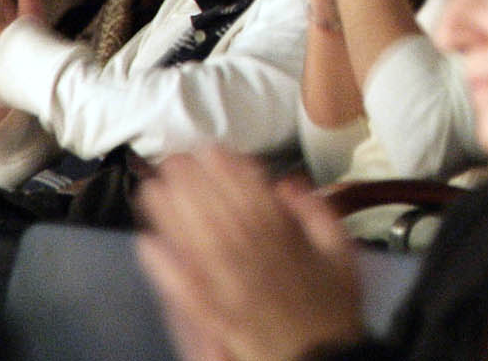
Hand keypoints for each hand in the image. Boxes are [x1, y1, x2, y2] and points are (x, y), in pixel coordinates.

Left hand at [136, 148, 364, 360]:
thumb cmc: (331, 306)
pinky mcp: (212, 315)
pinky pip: (184, 288)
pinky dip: (164, 266)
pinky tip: (146, 244)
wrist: (318, 360)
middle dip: (192, 184)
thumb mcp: (341, 252)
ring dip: (172, 214)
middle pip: (218, 214)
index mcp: (286, 242)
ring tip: (151, 189)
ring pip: (196, 243)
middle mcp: (254, 259)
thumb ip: (317, 214)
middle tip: (169, 158)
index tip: (209, 149)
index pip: (252, 196)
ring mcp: (229, 288)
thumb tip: (287, 183)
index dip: (228, 170)